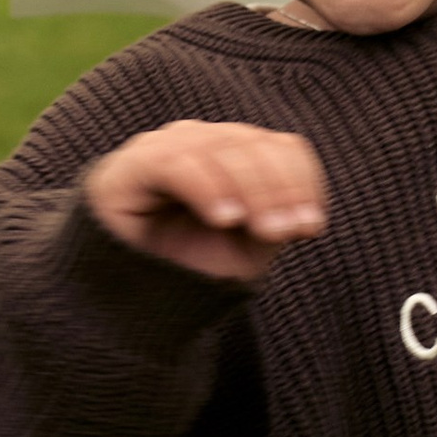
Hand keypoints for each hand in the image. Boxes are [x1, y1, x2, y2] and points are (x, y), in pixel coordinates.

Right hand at [82, 122, 328, 283]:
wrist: (126, 294)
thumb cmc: (189, 266)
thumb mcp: (246, 250)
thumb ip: (274, 226)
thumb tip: (303, 216)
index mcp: (237, 154)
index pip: (281, 147)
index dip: (302, 181)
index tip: (310, 227)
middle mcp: (203, 142)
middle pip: (254, 145)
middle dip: (278, 191)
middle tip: (287, 232)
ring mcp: (167, 148)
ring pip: (219, 150)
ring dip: (250, 190)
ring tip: (263, 231)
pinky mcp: (132, 166)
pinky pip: (175, 163)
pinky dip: (206, 187)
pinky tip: (224, 218)